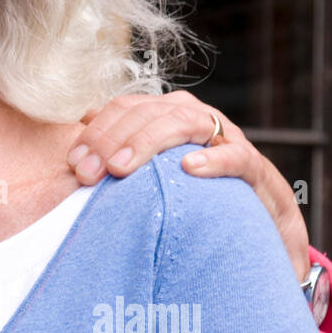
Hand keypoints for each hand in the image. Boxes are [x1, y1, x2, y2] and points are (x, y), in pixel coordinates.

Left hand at [66, 91, 310, 282]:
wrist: (258, 223)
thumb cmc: (193, 198)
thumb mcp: (151, 178)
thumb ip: (120, 162)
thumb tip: (76, 157)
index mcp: (165, 116)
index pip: (124, 109)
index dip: (95, 132)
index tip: (73, 162)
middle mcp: (194, 118)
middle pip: (146, 112)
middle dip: (111, 140)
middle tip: (88, 172)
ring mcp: (225, 139)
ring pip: (182, 123)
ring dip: (147, 143)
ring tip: (121, 169)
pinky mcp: (256, 169)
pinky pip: (237, 158)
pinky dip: (214, 160)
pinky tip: (189, 168)